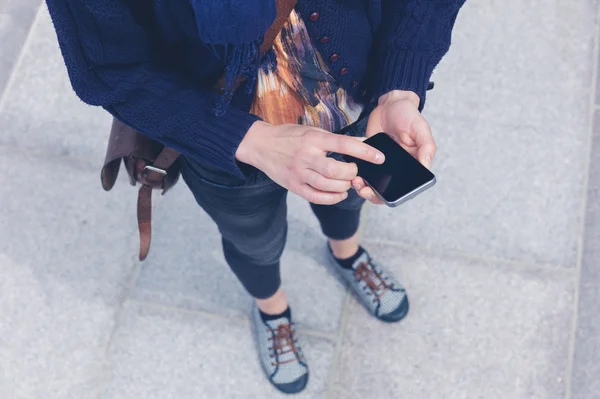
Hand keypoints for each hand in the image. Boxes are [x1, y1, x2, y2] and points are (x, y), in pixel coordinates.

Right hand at [236, 122, 384, 204]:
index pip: (344, 145)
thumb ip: (336, 139)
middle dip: (352, 173)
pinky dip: (332, 198)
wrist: (260, 145)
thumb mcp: (312, 131)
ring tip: (347, 182)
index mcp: (313, 139)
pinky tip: (339, 194)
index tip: (379, 157)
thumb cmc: (289, 136)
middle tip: (355, 171)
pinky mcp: (293, 186)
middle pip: (336, 170)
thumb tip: (363, 144)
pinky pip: (316, 197)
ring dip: (343, 186)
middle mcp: (306, 156)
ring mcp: (298, 173)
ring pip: (327, 186)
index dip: (364, 152)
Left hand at [353, 90, 435, 204]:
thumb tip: (426, 167)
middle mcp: (396, 168)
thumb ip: (426, 147)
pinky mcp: (367, 156)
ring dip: (363, 187)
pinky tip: (351, 171)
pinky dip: (355, 174)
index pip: (404, 188)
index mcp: (412, 165)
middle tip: (364, 190)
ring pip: (371, 183)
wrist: (390, 103)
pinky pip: (361, 170)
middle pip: (385, 190)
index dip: (393, 196)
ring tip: (356, 182)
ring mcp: (380, 164)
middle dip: (373, 194)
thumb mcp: (421, 129)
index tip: (382, 195)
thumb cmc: (408, 115)